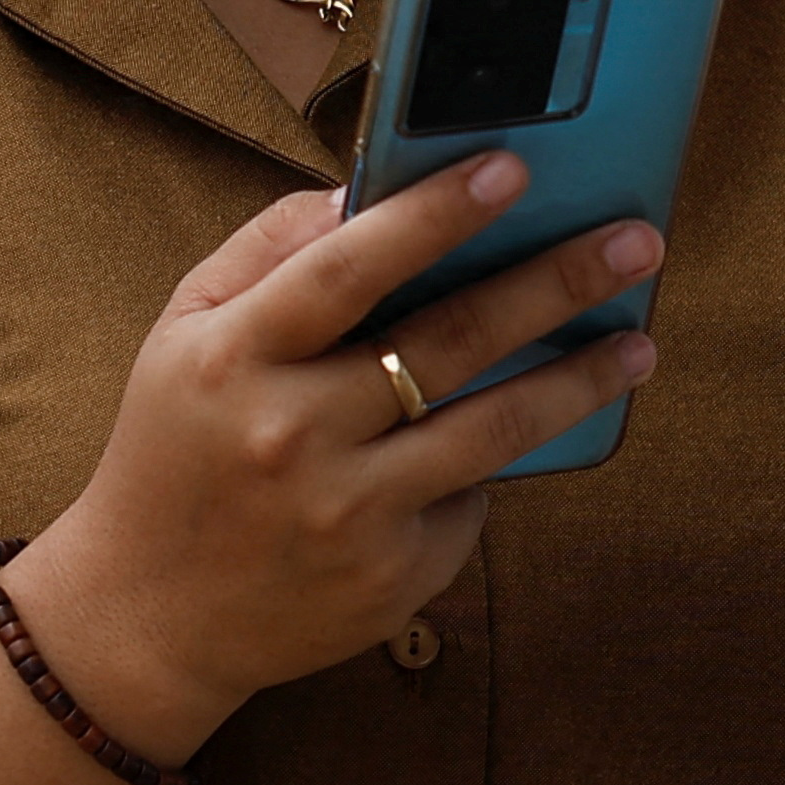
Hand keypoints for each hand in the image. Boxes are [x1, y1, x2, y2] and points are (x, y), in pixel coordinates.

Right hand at [5, 154, 658, 753]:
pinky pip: (467, 501)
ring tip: (639, 342)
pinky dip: (489, 466)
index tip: (512, 168)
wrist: (145, 617)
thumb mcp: (183, 336)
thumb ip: (266, 254)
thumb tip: (363, 193)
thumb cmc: (175, 452)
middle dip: (556, 281)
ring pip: (493, 428)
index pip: (346, 266)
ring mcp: (346, 513)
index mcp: (234, 357)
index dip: (433, 213)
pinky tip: (507, 445)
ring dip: (580, 379)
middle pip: (449, 341)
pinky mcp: (389, 577)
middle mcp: (293, 434)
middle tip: (636, 243)